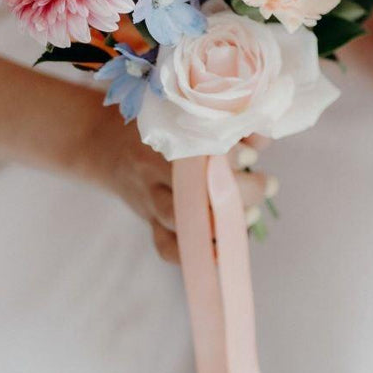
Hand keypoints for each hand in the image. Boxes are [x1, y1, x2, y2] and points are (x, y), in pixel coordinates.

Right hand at [73, 112, 271, 262]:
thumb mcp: (188, 117)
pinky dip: (192, 255)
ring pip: (180, 220)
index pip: (200, 150)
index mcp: (166, 140)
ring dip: (221, 224)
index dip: (230, 155)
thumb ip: (228, 126)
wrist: (105, 145)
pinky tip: (221, 252)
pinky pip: (165, 246)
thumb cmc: (159, 127)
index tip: (252, 155)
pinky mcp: (148, 222)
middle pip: (194, 190)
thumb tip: (263, 138)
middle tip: (268, 184)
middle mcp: (154, 172)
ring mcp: (149, 200)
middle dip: (238, 193)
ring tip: (252, 216)